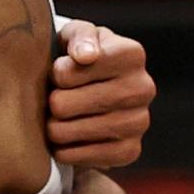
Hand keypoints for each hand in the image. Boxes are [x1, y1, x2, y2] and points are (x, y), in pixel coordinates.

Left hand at [47, 23, 154, 166]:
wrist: (98, 92)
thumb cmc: (80, 58)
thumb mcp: (76, 36)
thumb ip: (79, 36)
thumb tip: (86, 56)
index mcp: (131, 54)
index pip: (66, 72)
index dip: (54, 75)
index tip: (61, 73)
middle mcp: (143, 88)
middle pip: (62, 105)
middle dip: (50, 103)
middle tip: (56, 100)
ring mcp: (139, 122)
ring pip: (66, 132)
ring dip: (53, 127)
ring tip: (59, 118)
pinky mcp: (130, 152)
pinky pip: (79, 157)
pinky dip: (64, 151)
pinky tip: (68, 138)